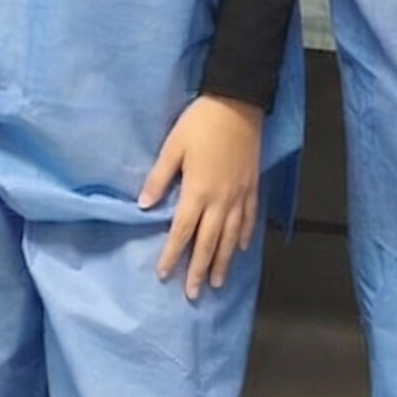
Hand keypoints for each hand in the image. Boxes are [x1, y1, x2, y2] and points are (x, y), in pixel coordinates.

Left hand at [142, 94, 263, 301]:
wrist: (238, 103)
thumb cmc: (200, 123)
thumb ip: (159, 178)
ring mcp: (240, 195)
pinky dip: (244, 237)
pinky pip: (249, 219)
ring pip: (231, 237)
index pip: (182, 231)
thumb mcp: (173, 147)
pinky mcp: (252, 186)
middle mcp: (220, 200)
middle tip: (193, 293)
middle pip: (209, 242)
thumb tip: (144, 205)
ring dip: (223, 262)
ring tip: (218, 282)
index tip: (165, 275)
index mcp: (197, 191)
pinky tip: (241, 249)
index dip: (173, 254)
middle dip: (200, 270)